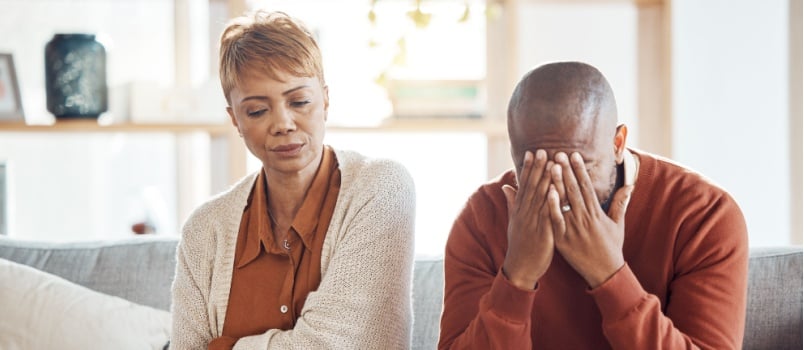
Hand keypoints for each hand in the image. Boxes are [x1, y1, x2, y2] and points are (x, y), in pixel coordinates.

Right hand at [501, 149, 555, 289]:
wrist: (520, 268)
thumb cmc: (520, 245)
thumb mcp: (514, 222)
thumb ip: (512, 203)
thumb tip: (506, 186)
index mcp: (519, 210)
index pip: (524, 185)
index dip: (528, 168)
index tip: (532, 152)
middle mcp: (525, 214)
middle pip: (532, 187)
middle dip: (538, 169)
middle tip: (543, 150)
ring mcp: (533, 223)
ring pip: (540, 198)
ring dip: (546, 180)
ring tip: (551, 163)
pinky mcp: (542, 233)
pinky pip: (548, 214)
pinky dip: (550, 201)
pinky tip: (554, 189)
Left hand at [548, 152, 633, 287]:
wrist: (605, 272)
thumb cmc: (611, 247)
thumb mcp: (618, 224)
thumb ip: (620, 203)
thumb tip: (629, 185)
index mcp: (596, 213)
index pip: (587, 186)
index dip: (580, 169)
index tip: (574, 154)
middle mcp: (585, 218)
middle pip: (574, 190)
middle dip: (566, 170)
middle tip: (558, 153)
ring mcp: (573, 228)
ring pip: (564, 202)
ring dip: (557, 183)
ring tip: (550, 166)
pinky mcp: (563, 240)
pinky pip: (556, 220)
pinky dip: (552, 206)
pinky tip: (546, 192)